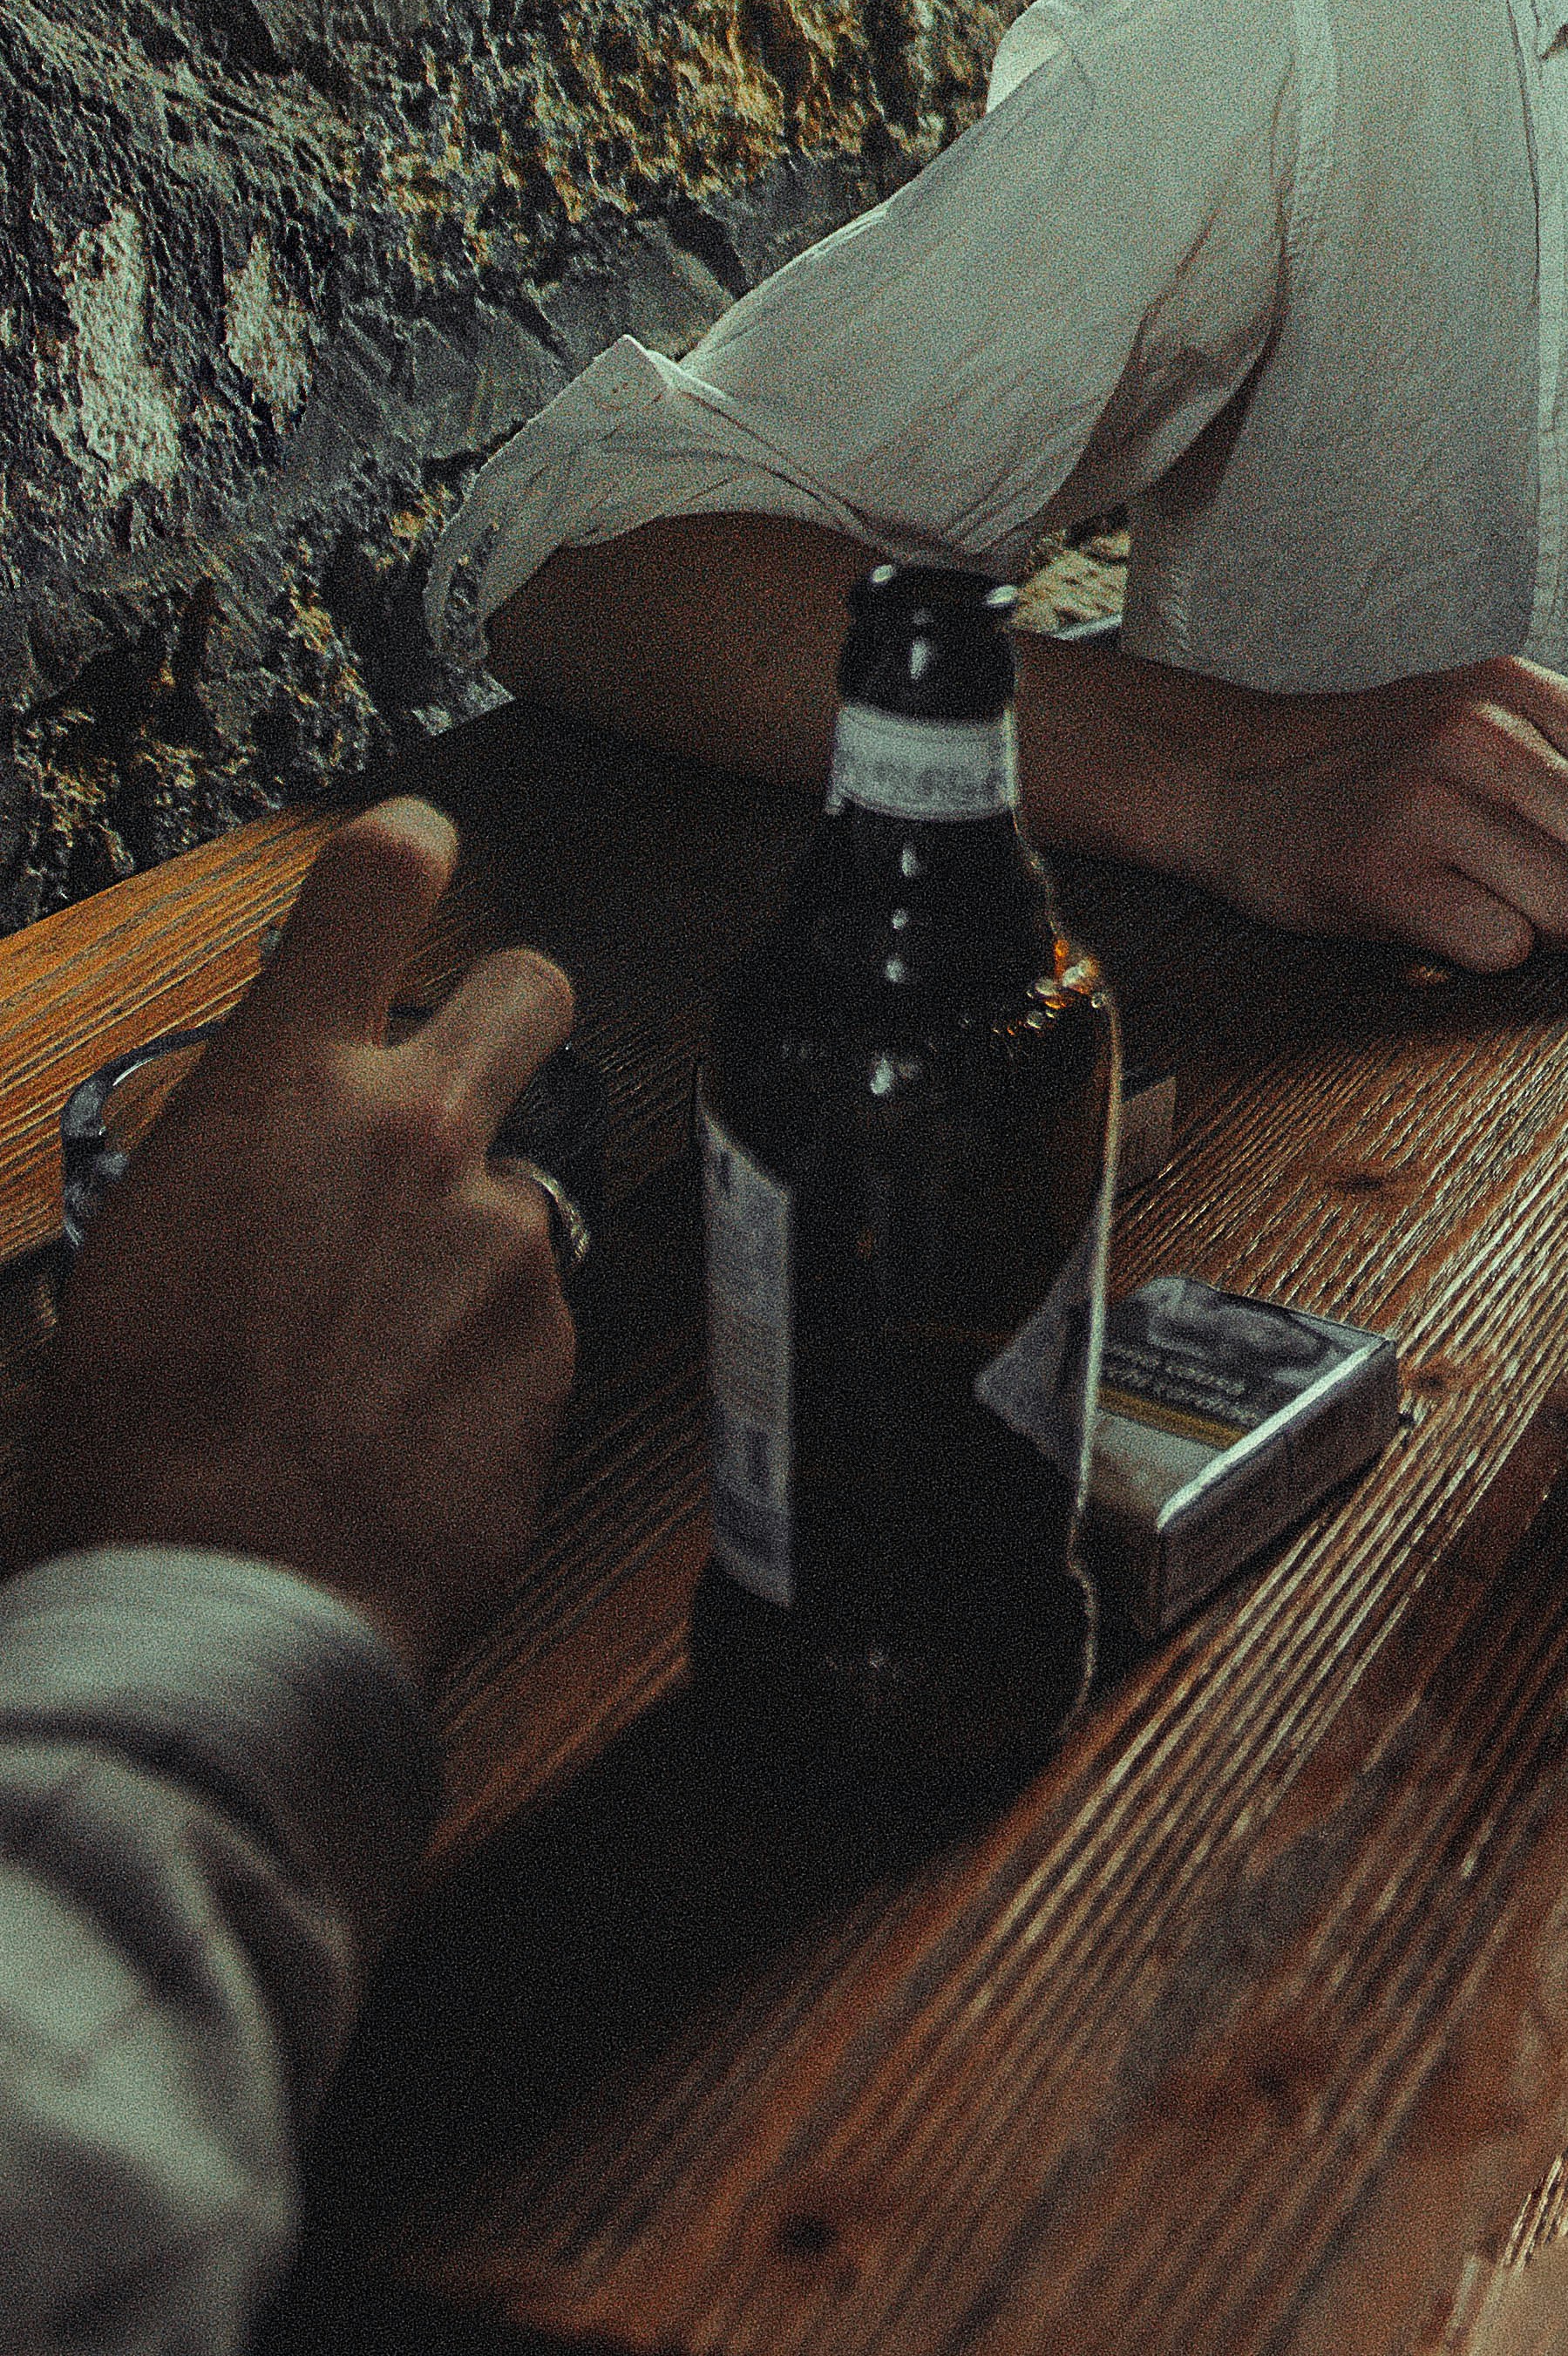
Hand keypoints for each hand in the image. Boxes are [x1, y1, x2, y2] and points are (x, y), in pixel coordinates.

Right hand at [17, 800, 579, 1691]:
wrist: (226, 1597)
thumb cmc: (140, 1445)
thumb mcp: (134, 1255)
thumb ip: (231, 1168)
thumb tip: (254, 1166)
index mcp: (282, 1091)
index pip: (374, 882)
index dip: (402, 852)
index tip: (412, 852)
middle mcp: (413, 1131)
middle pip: (523, 989)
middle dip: (499, 1020)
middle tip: (457, 1084)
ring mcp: (498, 1230)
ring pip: (517, 1184)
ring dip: (466, 1241)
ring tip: (377, 1352)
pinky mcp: (552, 1334)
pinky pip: (530, 1311)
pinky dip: (484, 1353)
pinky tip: (411, 1425)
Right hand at [1169, 656, 1567, 969]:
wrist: (1237, 780)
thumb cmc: (1378, 770)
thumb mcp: (1482, 723)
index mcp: (1520, 691)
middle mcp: (1481, 731)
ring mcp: (1429, 797)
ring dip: (1551, 940)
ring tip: (1500, 917)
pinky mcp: (1384, 869)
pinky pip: (1501, 948)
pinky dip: (1487, 958)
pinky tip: (1446, 928)